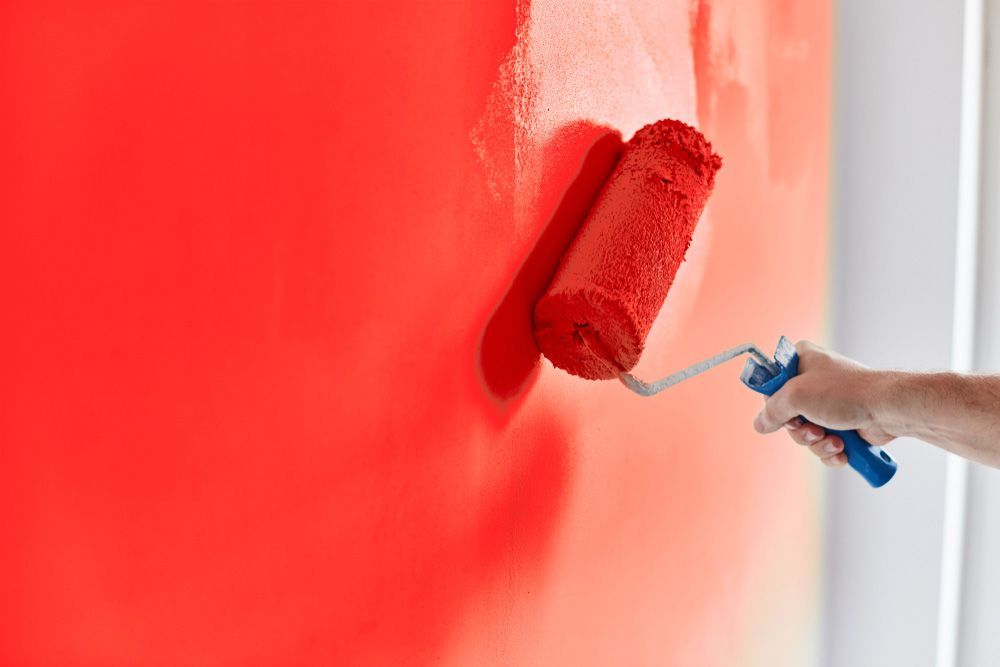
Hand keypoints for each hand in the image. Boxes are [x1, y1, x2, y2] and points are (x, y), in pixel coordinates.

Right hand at [752, 340, 896, 466]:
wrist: (887, 409)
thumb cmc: (844, 392)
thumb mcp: (796, 396)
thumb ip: (772, 410)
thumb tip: (760, 424)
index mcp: (802, 361)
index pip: (772, 383)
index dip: (774, 403)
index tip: (783, 413)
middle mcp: (814, 380)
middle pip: (788, 414)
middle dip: (800, 431)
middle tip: (814, 430)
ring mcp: (829, 403)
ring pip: (806, 433)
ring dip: (817, 443)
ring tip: (835, 441)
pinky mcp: (843, 423)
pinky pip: (825, 443)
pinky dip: (832, 451)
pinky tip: (843, 449)